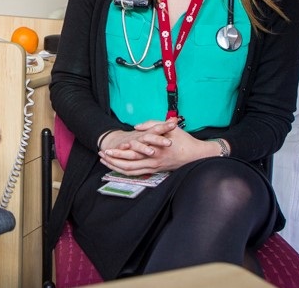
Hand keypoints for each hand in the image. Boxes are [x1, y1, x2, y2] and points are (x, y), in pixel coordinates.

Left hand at [99, 119, 218, 174]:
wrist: (197, 155)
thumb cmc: (184, 140)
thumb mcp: (169, 128)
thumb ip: (152, 125)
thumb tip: (136, 126)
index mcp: (155, 151)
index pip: (132, 154)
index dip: (118, 153)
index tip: (107, 149)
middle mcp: (153, 162)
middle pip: (128, 165)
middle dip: (112, 160)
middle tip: (100, 155)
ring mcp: (154, 168)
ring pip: (131, 172)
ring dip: (116, 166)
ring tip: (104, 161)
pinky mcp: (155, 171)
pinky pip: (137, 173)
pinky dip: (125, 171)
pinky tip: (117, 167)